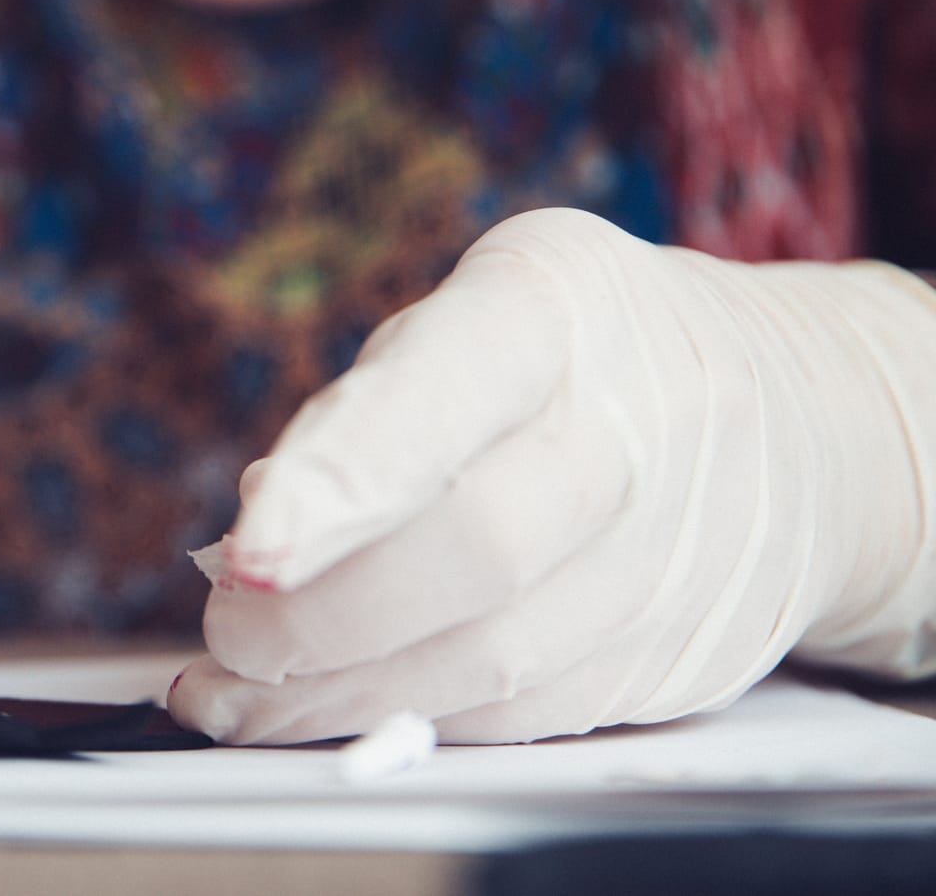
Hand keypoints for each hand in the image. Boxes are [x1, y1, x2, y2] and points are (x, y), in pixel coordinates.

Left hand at [169, 208, 935, 743]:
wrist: (803, 416)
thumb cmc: (579, 356)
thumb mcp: (475, 316)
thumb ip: (366, 412)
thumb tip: (258, 541)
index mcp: (556, 309)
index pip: (443, 397)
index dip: (341, 485)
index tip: (249, 554)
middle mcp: (639, 429)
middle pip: (474, 551)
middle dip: (320, 618)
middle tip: (227, 633)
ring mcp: (676, 553)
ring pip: (493, 660)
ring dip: (341, 696)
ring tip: (237, 697)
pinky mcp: (681, 653)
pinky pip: (526, 712)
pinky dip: (410, 721)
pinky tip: (329, 715)